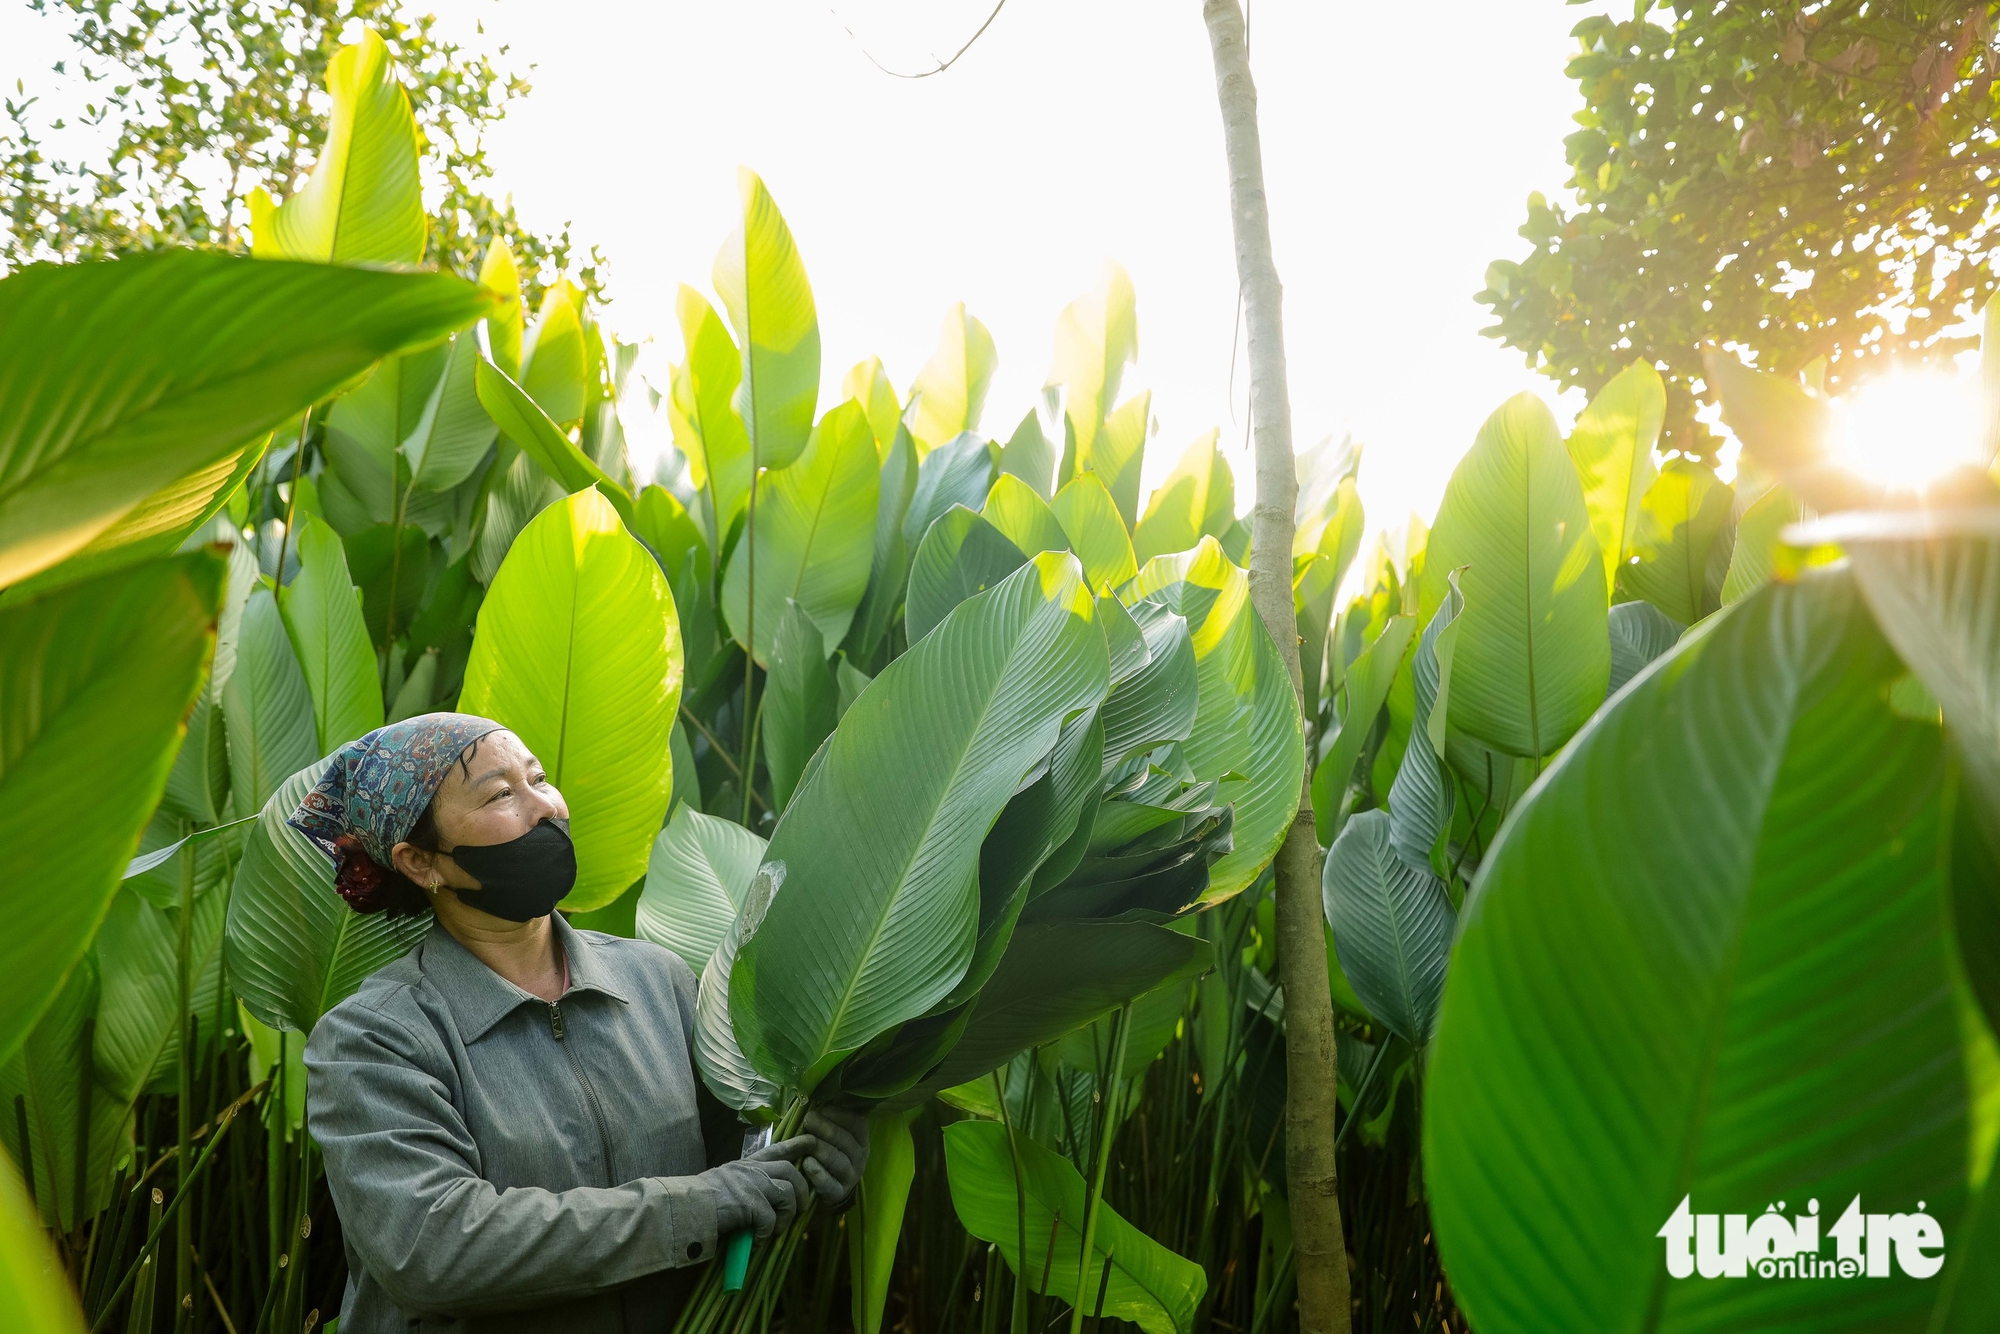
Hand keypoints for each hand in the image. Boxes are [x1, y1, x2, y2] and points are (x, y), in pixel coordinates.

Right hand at [696, 1136, 812, 1237]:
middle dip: (802, 1191)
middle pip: (790, 1171)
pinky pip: (770, 1220)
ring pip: (787, 1194)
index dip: (796, 1145)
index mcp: (745, 1164)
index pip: (775, 1149)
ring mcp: (751, 1184)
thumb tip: (762, 1202)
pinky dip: (767, 1234)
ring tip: (775, 1231)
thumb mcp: (724, 1183)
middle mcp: (751, 1170)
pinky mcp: (749, 1204)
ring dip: (785, 1217)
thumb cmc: (698, 1201)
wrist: (682, 1208)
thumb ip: (743, 1186)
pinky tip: (757, 1242)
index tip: (811, 1141)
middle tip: (800, 1208)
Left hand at [798, 1105, 869, 1206]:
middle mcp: (860, 1157)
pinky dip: (818, 1173)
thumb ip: (826, 1117)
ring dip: (820, 1149)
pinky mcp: (838, 1194)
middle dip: (825, 1128)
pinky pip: (829, 1184)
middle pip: (845, 1141)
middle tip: (808, 1120)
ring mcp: (850, 1177)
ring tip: (806, 1142)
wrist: (825, 1186)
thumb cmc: (824, 1150)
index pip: (857, 1123)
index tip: (823, 1109)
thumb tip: (815, 1095)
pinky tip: (807, 1163)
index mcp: (860, 1139)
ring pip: (838, 1161)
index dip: (840, 1114)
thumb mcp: (830, 1133)